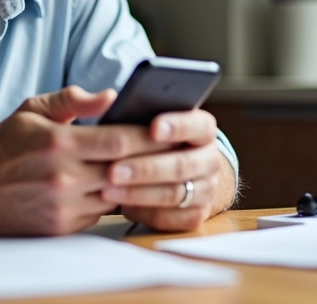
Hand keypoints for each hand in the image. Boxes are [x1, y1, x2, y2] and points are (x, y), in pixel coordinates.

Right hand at [0, 86, 167, 235]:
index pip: (121, 140)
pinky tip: (125, 186)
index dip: (150, 135)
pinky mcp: (60, 227)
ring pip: (119, 193)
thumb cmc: (0, 147)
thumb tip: (111, 95)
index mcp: (59, 144)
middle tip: (178, 149)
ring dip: (138, 182)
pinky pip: (100, 212)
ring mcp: (63, 206)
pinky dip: (114, 199)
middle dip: (155, 158)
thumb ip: (72, 100)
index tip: (170, 128)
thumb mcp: (30, 111)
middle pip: (127, 169)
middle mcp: (64, 178)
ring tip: (160, 167)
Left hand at [100, 109, 232, 231]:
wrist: (174, 172)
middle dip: (146, 168)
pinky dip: (145, 213)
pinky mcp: (195, 215)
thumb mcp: (142, 118)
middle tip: (113, 170)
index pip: (199, 125)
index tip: (153, 128)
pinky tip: (122, 207)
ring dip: (139, 193)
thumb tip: (106, 97)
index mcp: (202, 128)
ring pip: (174, 194)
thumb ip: (124, 107)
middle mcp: (210, 159)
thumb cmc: (149, 140)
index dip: (178, 126)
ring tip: (107, 190)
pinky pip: (170, 219)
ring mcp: (206, 189)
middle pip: (182, 165)